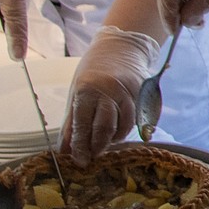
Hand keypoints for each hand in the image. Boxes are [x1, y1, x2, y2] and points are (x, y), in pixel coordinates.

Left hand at [60, 26, 161, 164]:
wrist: (121, 47)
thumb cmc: (93, 72)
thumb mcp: (76, 93)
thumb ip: (72, 122)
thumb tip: (65, 150)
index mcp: (87, 90)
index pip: (83, 123)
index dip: (81, 145)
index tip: (79, 161)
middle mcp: (109, 91)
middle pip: (105, 127)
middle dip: (99, 146)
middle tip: (94, 156)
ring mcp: (129, 92)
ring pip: (125, 125)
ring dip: (115, 139)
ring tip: (107, 142)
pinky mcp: (144, 94)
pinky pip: (138, 119)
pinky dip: (129, 128)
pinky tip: (121, 131)